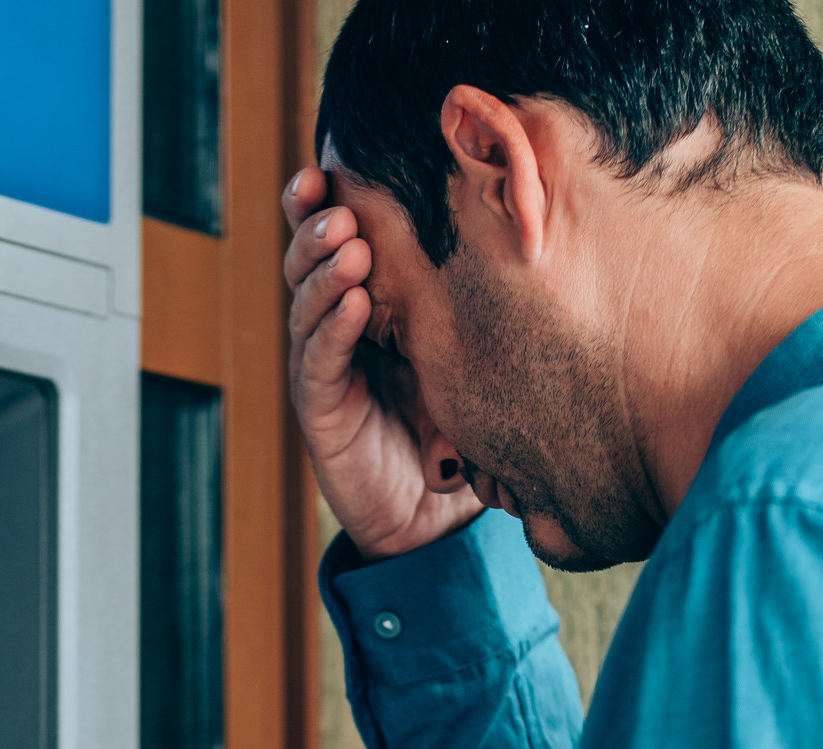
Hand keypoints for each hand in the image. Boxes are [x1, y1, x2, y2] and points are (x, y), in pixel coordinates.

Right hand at [282, 167, 480, 560]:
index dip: (326, 202)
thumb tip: (514, 217)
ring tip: (346, 242)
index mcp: (364, 302)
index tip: (330, 162)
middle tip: (333, 200)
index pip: (336, 241)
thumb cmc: (453, 420)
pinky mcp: (321, 412)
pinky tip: (350, 304)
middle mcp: (334, 329)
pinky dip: (333, 330)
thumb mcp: (464, 346)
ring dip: (324, 271)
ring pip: (308, 307)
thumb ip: (466, 297)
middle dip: (315, 227)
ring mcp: (322, 369)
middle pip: (308, 263)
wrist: (435, 513)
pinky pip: (321, 364)